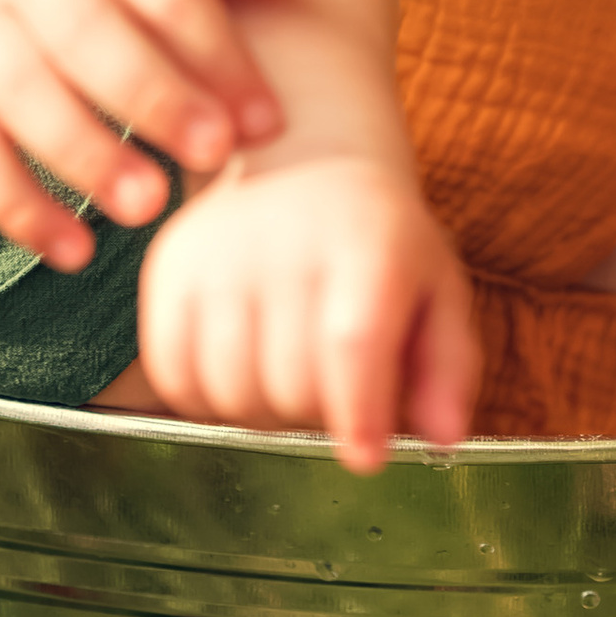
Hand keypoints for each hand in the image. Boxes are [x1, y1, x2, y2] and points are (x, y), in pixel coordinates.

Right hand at [135, 150, 480, 472]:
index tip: (365, 457)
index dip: (357, 414)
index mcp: (365, 238)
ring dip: (262, 415)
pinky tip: (239, 372)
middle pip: (290, 385)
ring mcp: (217, 249)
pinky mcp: (168, 265)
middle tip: (331, 396)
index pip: (351, 342)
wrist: (303, 159)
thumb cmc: (377, 242)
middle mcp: (284, 235)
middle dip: (318, 418)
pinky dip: (204, 399)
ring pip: (229, 391)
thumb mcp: (437, 287)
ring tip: (286, 380)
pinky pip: (172, 374)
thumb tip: (443, 436)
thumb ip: (448, 366)